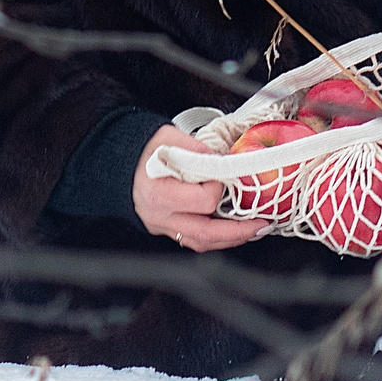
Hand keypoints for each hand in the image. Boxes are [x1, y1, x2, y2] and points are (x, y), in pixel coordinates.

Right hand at [132, 126, 270, 251]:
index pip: (201, 200)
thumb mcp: (167, 138)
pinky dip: (217, 239)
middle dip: (238, 231)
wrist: (118, 163)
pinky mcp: (167, 230)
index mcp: (158, 193)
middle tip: (262, 224)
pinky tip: (233, 233)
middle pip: (205, 232)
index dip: (220, 188)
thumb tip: (224, 159)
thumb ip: (196, 149)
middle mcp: (160, 216)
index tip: (226, 175)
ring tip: (255, 231)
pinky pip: (194, 241)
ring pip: (201, 242)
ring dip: (231, 239)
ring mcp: (163, 226)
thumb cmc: (142, 150)